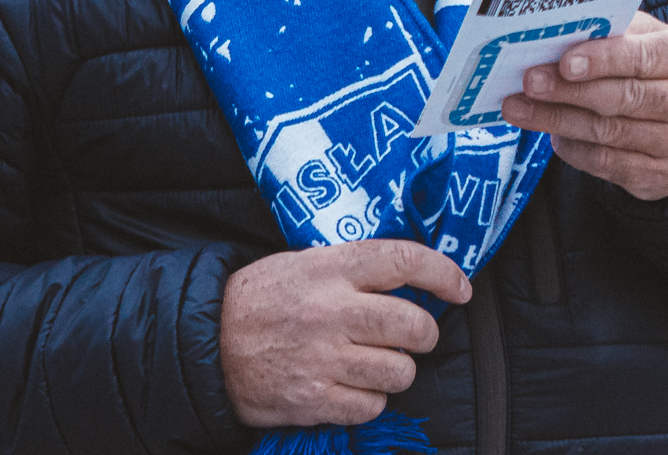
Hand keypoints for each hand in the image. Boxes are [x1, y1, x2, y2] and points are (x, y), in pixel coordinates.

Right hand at [220, 239, 471, 427]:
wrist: (207, 342)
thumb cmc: (262, 298)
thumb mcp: (303, 263)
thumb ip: (353, 268)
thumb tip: (414, 278)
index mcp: (330, 267)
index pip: (403, 261)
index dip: (443, 273)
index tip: (460, 289)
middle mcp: (330, 310)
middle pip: (412, 325)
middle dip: (425, 334)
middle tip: (415, 336)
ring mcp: (322, 358)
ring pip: (399, 371)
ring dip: (398, 370)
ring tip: (377, 363)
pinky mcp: (313, 399)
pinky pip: (372, 406)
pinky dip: (371, 400)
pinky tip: (353, 387)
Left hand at [500, 12, 667, 200]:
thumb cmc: (660, 65)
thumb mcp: (651, 37)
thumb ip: (615, 33)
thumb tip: (559, 34)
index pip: (646, 57)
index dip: (603, 60)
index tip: (564, 62)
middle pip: (625, 98)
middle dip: (570, 91)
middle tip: (529, 82)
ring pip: (611, 133)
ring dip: (559, 120)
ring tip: (520, 108)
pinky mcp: (665, 178)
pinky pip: (609, 165)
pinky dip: (574, 149)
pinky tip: (553, 134)